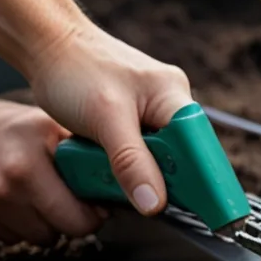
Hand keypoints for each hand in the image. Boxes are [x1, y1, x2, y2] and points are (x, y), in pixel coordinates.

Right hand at [0, 99, 103, 245]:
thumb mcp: (40, 124)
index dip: (95, 211)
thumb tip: (117, 176)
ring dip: (46, 225)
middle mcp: (13, 179)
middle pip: (67, 230)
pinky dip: (18, 226)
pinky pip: (14, 240)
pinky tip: (10, 201)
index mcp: (35, 152)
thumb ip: (75, 148)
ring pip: (42, 240)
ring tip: (35, 197)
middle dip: (74, 222)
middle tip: (69, 205)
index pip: (83, 210)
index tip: (95, 205)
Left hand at [26, 23, 193, 215]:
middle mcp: (169, 104)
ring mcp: (150, 113)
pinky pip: (138, 154)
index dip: (207, 183)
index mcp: (174, 96)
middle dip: (162, 181)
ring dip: (137, 174)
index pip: (201, 149)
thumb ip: (131, 162)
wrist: (47, 46)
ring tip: (110, 173)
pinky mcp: (131, 121)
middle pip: (182, 159)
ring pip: (158, 160)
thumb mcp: (105, 118)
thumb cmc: (75, 70)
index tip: (214, 215)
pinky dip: (124, 167)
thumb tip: (154, 203)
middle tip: (142, 199)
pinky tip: (104, 166)